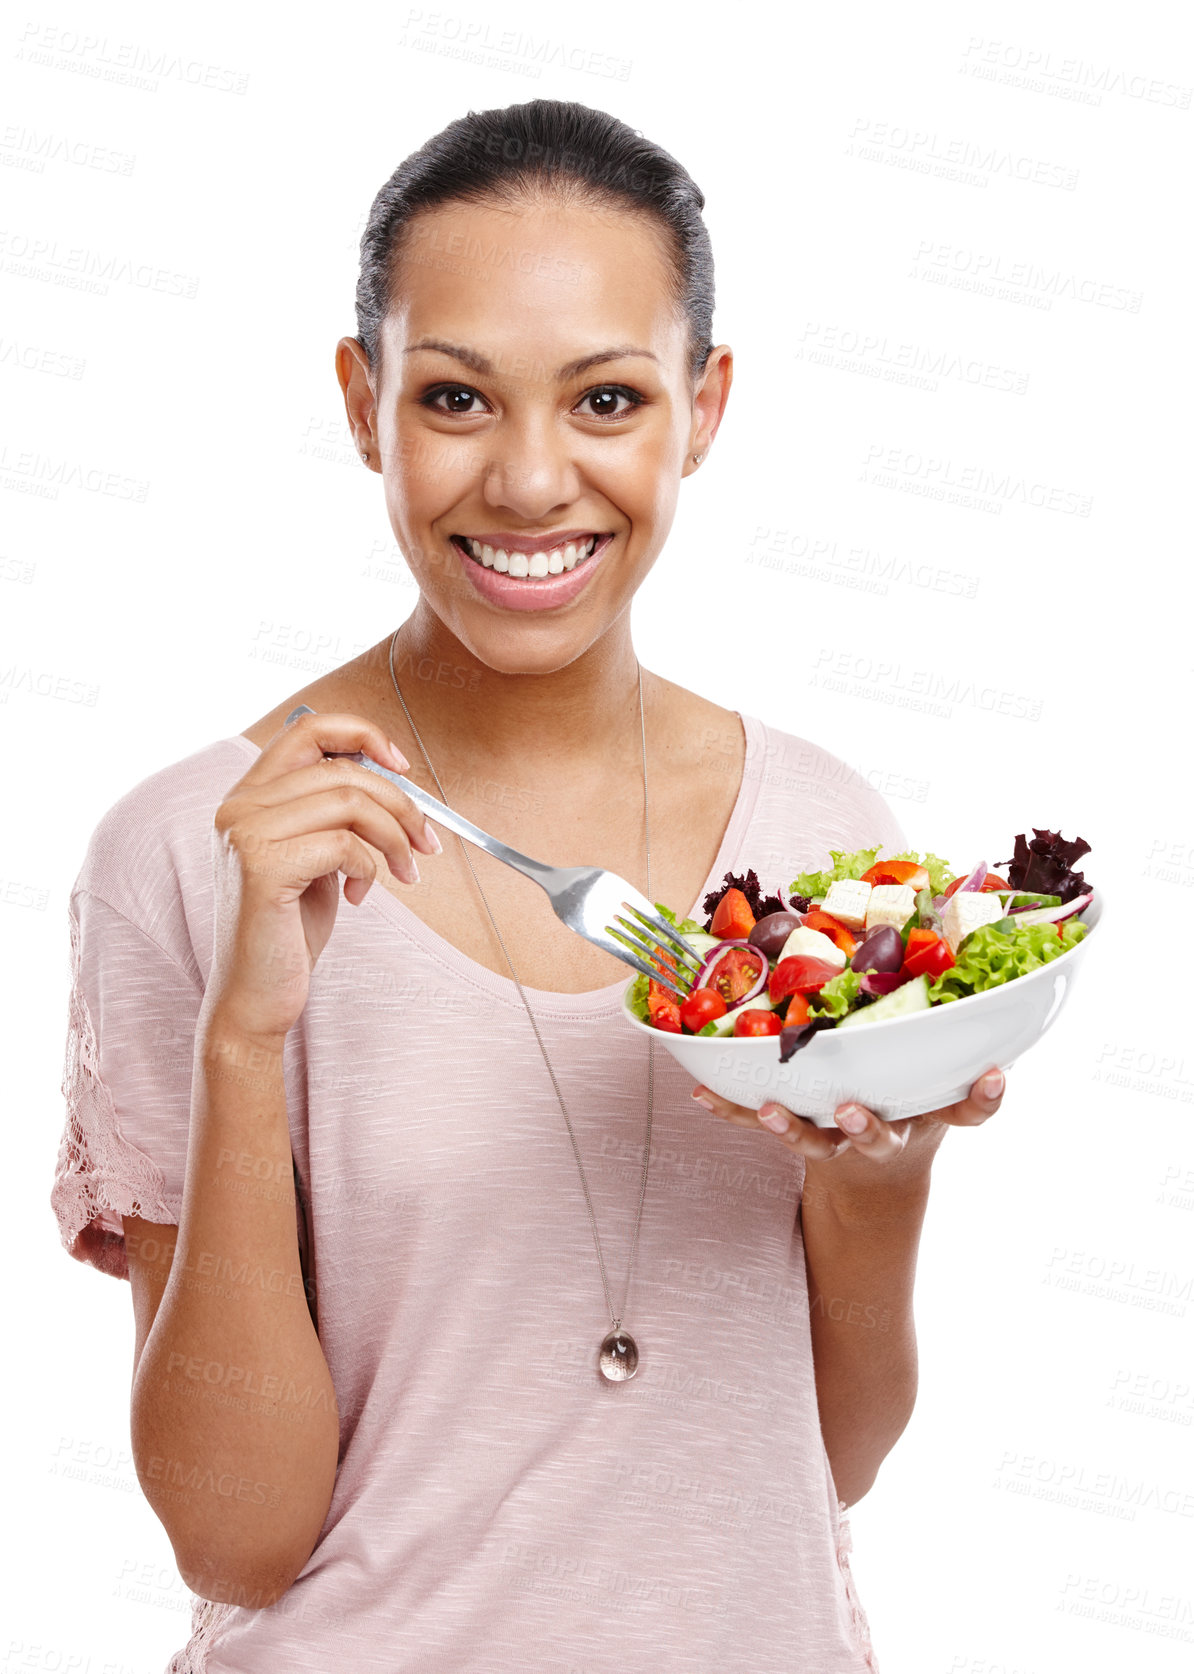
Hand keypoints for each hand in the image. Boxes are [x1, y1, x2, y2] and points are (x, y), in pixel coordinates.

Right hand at [206, 710, 442, 1040]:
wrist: (255, 997)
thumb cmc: (287, 932)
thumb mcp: (315, 858)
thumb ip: (335, 815)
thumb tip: (395, 781)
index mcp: (249, 796)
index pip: (308, 729)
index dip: (363, 734)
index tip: (403, 765)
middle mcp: (239, 806)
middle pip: (343, 770)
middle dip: (400, 804)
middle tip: (425, 843)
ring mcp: (245, 833)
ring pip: (350, 801)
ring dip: (394, 838)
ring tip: (402, 874)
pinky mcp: (261, 866)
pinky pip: (344, 844)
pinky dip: (370, 869)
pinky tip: (359, 897)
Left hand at [689, 1068, 1006, 1190]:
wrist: (879, 1175)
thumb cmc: (911, 1104)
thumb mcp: (939, 1082)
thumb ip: (953, 1049)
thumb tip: (975, 988)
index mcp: (926, 1113)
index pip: (966, 1110)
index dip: (983, 1097)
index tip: (993, 1075)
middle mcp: (883, 1133)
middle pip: (876, 1136)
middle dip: (864, 1125)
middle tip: (852, 1110)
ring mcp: (837, 1141)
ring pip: (815, 1142)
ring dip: (791, 1127)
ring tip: (771, 1110)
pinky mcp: (799, 1137)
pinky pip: (762, 1123)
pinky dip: (733, 1110)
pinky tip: (702, 1093)